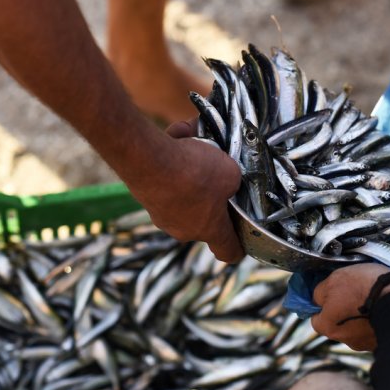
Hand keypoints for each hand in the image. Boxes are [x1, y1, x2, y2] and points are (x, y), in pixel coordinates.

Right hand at [132, 118, 244, 262]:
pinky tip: (179, 139)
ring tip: (197, 143)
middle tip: (220, 169)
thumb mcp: (232, 172)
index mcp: (209, 229)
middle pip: (205, 215)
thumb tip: (229, 178)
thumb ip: (234, 180)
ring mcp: (162, 214)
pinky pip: (168, 176)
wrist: (148, 159)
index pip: (228, 251)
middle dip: (214, 192)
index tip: (243, 242)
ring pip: (185, 190)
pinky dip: (175, 158)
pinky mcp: (147, 197)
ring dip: (192, 169)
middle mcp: (184, 228)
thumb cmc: (194, 173)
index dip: (238, 247)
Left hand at [311, 263, 389, 351]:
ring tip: (371, 299)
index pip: (316, 319)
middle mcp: (345, 340)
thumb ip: (320, 292)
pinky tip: (382, 307)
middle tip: (354, 294)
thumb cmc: (364, 288)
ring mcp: (366, 343)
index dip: (322, 305)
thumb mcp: (334, 279)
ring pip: (357, 328)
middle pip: (338, 324)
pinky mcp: (383, 342)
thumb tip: (318, 299)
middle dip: (343, 311)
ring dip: (361, 316)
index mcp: (329, 327)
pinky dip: (376, 321)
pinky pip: (375, 329)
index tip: (331, 295)